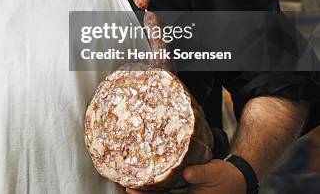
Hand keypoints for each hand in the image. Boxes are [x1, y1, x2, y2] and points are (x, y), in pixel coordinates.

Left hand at [125, 159, 246, 193]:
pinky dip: (157, 188)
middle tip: (127, 188)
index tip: (132, 190)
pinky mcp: (185, 191)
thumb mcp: (214, 172)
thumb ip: (199, 173)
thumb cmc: (226, 177)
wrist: (237, 179)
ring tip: (132, 184)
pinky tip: (147, 181)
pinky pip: (168, 191)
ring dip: (150, 192)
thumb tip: (186, 174)